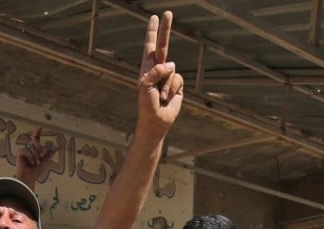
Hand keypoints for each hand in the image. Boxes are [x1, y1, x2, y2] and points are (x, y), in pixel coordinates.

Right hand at [16, 128, 58, 189]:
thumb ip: (50, 153)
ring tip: (35, 163)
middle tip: (41, 155)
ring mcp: (24, 151)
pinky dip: (30, 157)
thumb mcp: (46, 161)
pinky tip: (30, 163)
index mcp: (36, 150)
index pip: (36, 139)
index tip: (40, 128)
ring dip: (35, 155)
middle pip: (35, 141)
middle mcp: (30, 149)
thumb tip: (59, 146)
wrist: (30, 178)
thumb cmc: (38, 172)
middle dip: (39, 148)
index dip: (37, 133)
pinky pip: (26, 150)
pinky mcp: (20, 153)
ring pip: (31, 146)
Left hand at [136, 12, 183, 137]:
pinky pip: (178, 79)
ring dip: (165, 84)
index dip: (152, 32)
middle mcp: (159, 69)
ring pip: (172, 70)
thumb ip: (155, 71)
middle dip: (165, 29)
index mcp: (147, 67)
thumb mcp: (145, 86)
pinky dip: (172, 89)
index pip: (150, 45)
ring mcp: (169, 76)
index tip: (154, 17)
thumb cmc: (146, 104)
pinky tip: (168, 98)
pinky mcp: (178, 85)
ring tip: (159, 96)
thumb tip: (171, 64)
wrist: (156, 121)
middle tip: (168, 13)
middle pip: (164, 45)